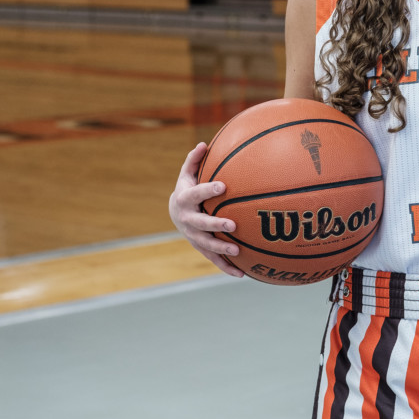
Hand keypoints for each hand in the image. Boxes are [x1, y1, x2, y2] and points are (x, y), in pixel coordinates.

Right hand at [168, 143, 244, 277]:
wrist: (176, 212)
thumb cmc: (188, 187)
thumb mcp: (187, 173)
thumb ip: (194, 160)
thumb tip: (203, 144)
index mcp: (185, 199)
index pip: (197, 193)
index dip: (208, 190)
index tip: (223, 186)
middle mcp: (187, 220)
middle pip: (201, 224)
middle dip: (216, 225)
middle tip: (232, 225)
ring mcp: (193, 236)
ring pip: (206, 245)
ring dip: (221, 250)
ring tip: (237, 251)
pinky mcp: (201, 248)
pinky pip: (213, 259)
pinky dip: (226, 268)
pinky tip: (242, 274)